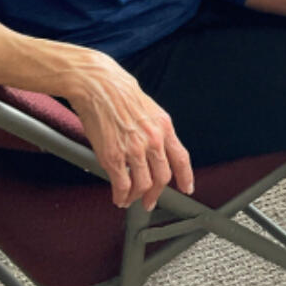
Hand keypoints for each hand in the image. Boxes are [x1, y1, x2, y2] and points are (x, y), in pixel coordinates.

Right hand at [65, 54, 193, 210]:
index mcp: (164, 127)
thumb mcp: (149, 109)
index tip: (187, 188)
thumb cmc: (118, 93)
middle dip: (156, 194)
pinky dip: (121, 195)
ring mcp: (134, 149)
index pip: (181, 158)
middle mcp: (153, 140)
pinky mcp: (113, 156)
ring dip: (137, 197)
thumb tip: (156, 148)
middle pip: (162, 177)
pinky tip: (118, 197)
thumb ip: (155, 130)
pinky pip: (122, 184)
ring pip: (143, 185)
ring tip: (130, 199)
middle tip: (149, 201)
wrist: (98, 84)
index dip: (186, 177)